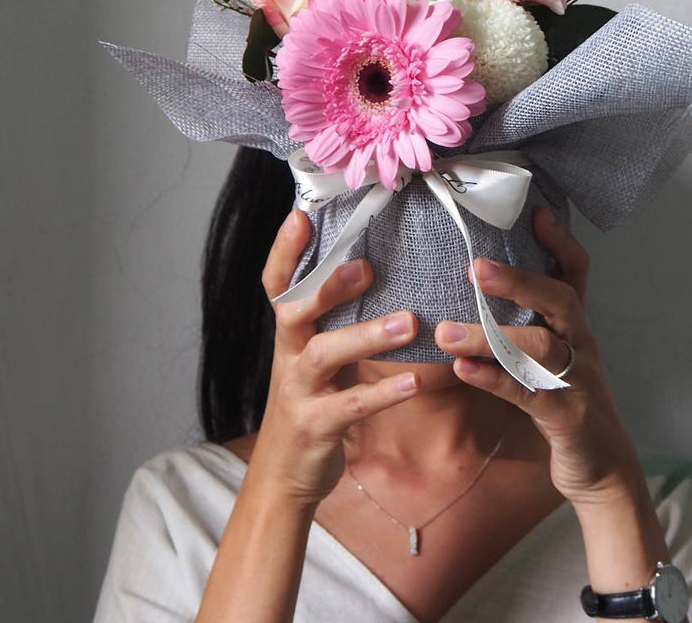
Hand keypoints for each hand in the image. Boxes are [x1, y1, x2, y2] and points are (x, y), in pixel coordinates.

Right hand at [252, 208, 422, 507]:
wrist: (282, 475)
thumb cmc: (310, 402)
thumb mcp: (314, 356)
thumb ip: (334, 318)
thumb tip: (369, 265)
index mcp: (289, 334)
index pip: (276, 284)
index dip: (284, 251)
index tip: (301, 215)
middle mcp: (288, 356)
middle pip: (295, 312)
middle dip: (327, 287)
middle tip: (367, 266)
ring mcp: (299, 391)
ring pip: (325, 356)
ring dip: (367, 336)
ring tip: (409, 322)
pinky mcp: (316, 426)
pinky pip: (351, 406)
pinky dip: (384, 393)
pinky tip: (415, 382)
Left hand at [434, 205, 641, 507]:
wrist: (602, 471)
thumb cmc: (564, 404)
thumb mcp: (548, 358)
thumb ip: (521, 326)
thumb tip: (472, 291)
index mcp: (575, 326)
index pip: (576, 273)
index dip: (560, 241)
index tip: (536, 212)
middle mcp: (580, 345)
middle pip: (559, 299)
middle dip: (518, 280)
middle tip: (474, 266)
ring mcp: (577, 380)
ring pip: (539, 347)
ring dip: (490, 336)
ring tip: (445, 332)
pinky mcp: (567, 417)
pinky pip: (528, 393)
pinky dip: (494, 379)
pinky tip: (462, 370)